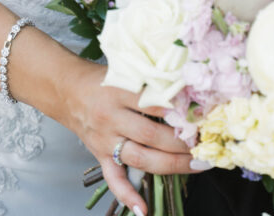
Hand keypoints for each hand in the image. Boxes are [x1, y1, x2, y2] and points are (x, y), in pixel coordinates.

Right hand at [56, 56, 192, 215]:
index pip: (154, 104)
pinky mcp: (100, 156)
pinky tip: (142, 209)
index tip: (202, 116)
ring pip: (139, 157)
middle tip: (206, 142)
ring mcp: (105, 140)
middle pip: (150, 135)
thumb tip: (187, 91)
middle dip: (181, 142)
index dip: (179, 112)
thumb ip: (151, 83)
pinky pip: (114, 179)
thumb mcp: (127, 72)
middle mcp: (112, 118)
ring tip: (195, 165)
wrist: (68, 91)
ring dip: (170, 164)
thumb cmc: (103, 79)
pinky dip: (127, 195)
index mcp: (119, 92)